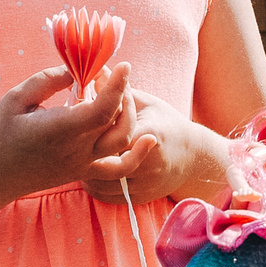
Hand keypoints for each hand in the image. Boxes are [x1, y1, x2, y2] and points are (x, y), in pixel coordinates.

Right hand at [0, 62, 133, 208]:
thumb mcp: (15, 98)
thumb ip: (48, 80)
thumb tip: (77, 71)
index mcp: (60, 130)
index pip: (102, 109)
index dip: (117, 85)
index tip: (123, 64)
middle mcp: (77, 150)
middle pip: (118, 121)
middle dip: (123, 92)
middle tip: (111, 73)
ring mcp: (83, 164)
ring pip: (124, 141)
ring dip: (130, 114)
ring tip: (120, 93)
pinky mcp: (85, 172)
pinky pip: (120, 169)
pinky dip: (138, 155)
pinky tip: (149, 138)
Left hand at [80, 85, 197, 204]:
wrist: (193, 158)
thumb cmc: (166, 124)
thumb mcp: (146, 102)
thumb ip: (118, 89)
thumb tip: (94, 69)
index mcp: (150, 134)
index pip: (114, 132)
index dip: (94, 127)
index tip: (80, 119)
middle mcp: (148, 163)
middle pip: (105, 160)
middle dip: (85, 152)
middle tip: (71, 142)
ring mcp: (145, 183)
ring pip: (102, 183)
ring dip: (86, 171)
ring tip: (76, 157)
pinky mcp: (141, 197)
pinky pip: (108, 197)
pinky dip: (95, 187)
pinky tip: (88, 174)